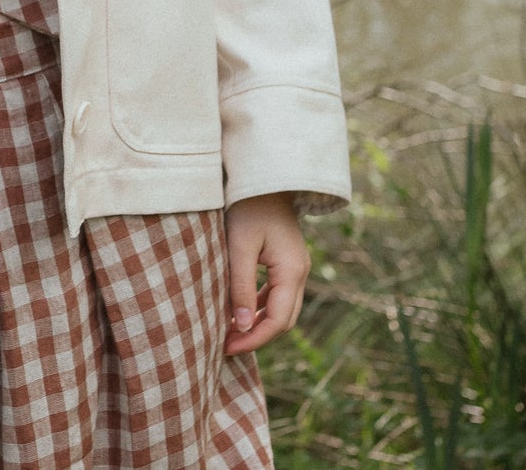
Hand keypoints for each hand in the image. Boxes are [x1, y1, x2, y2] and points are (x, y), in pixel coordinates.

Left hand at [223, 192, 309, 355]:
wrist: (262, 177)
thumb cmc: (248, 207)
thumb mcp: (239, 246)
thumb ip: (240, 286)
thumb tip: (240, 326)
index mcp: (292, 271)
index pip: (277, 321)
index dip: (254, 339)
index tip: (228, 348)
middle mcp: (299, 273)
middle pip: (283, 320)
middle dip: (256, 336)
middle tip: (226, 346)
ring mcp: (295, 267)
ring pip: (281, 309)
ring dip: (258, 323)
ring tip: (229, 332)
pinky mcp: (286, 262)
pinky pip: (276, 294)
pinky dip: (259, 306)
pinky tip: (238, 310)